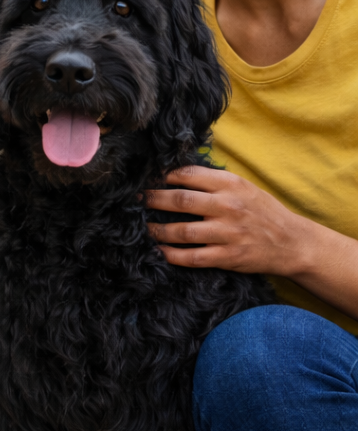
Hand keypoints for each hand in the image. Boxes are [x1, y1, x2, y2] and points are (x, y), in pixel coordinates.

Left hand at [144, 165, 305, 274]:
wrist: (293, 242)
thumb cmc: (261, 210)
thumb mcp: (241, 186)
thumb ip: (212, 180)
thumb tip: (173, 172)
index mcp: (229, 184)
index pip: (187, 174)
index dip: (163, 175)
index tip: (147, 178)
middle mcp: (227, 207)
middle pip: (180, 200)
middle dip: (153, 199)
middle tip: (137, 200)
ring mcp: (228, 233)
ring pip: (183, 231)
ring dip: (158, 229)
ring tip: (144, 226)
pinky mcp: (229, 257)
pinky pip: (193, 257)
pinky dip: (172, 254)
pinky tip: (160, 250)